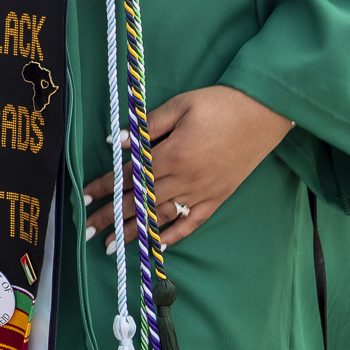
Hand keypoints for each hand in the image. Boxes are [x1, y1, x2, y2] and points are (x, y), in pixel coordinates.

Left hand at [82, 85, 292, 250]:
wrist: (264, 113)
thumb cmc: (219, 104)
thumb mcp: (180, 106)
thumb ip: (147, 126)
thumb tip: (117, 142)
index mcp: (173, 154)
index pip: (130, 174)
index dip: (106, 185)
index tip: (85, 197)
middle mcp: (186, 179)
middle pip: (141, 200)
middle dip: (112, 215)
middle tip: (88, 230)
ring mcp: (204, 192)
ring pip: (162, 216)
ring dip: (136, 232)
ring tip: (113, 244)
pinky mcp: (218, 198)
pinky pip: (192, 222)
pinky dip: (173, 236)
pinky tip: (155, 246)